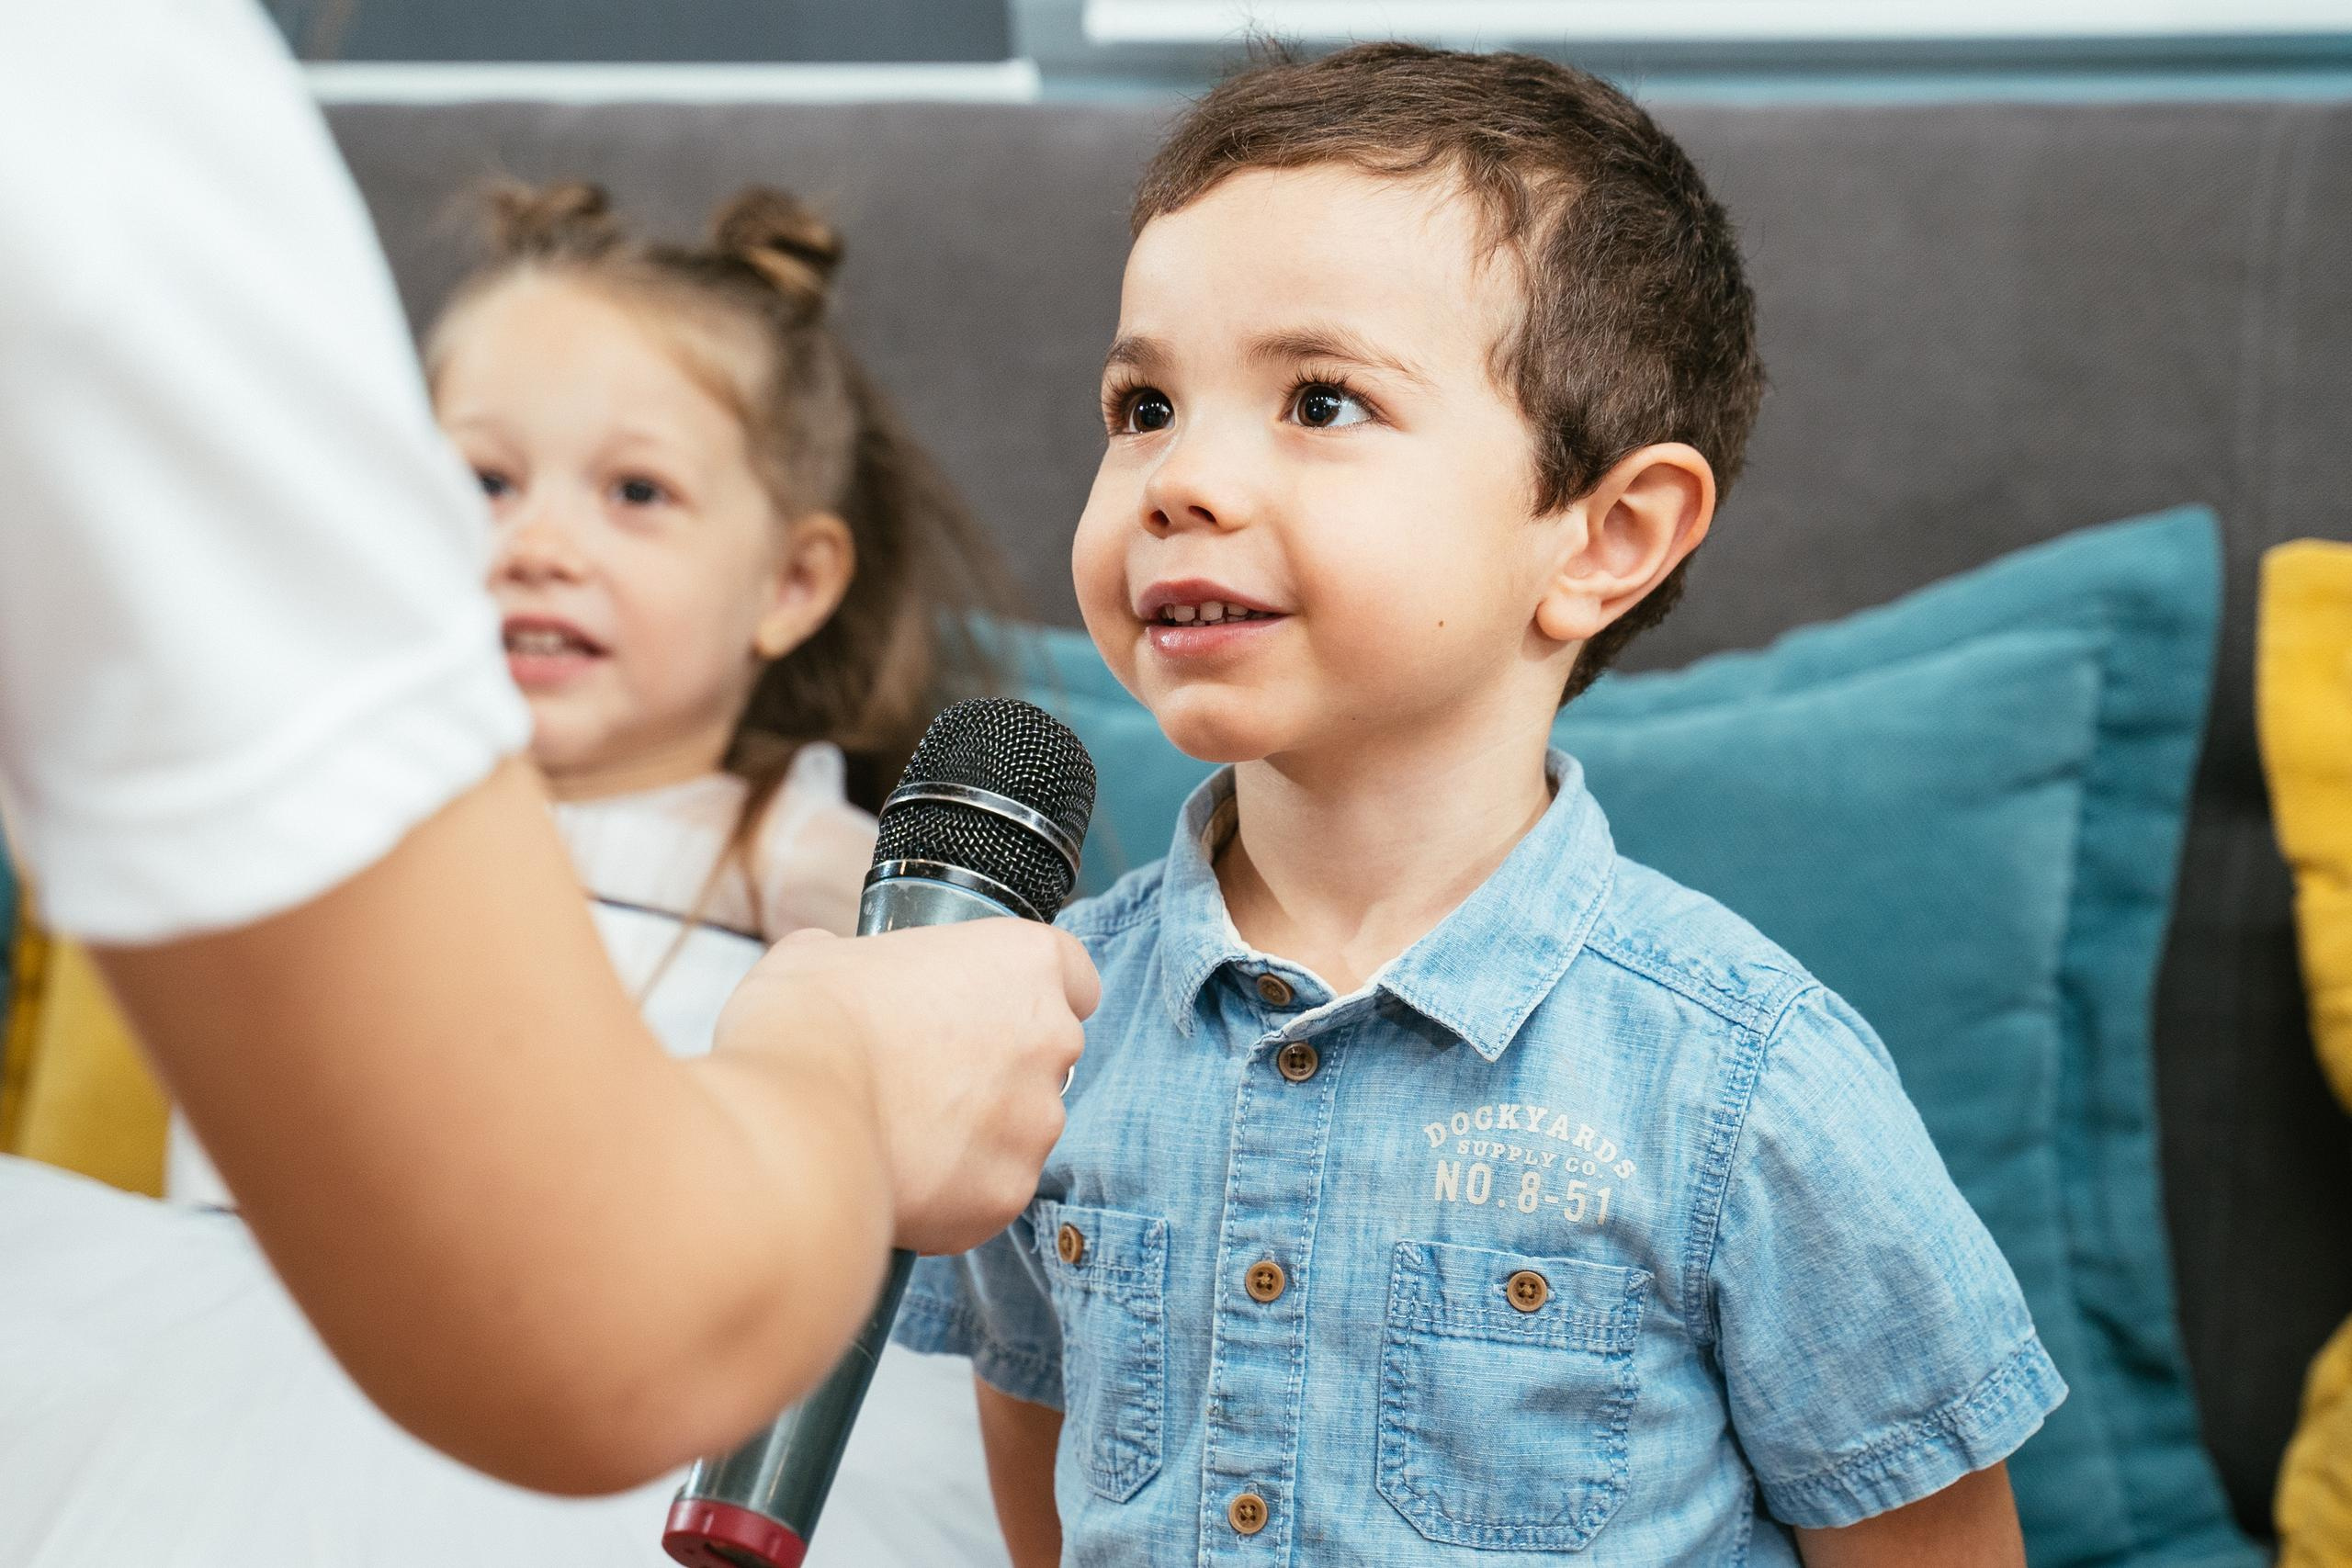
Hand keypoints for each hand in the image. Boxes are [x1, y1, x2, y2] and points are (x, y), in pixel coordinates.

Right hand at [713, 920, 1097, 1254]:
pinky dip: (952, 1193)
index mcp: (1026, 962)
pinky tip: (896, 1178)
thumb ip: (863, 957)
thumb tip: (838, 970)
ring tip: (900, 1136)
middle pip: (1045, 1059)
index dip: (1030, 995)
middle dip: (998, 1072)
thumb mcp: (825, 952)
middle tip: (926, 1080)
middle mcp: (1052, 1040)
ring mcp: (1037, 1124)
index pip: (1074, 976)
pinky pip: (987, 1193)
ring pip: (1019, 1132)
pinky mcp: (1008, 1195)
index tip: (990, 1011)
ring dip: (976, 1136)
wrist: (794, 1120)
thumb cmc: (810, 1019)